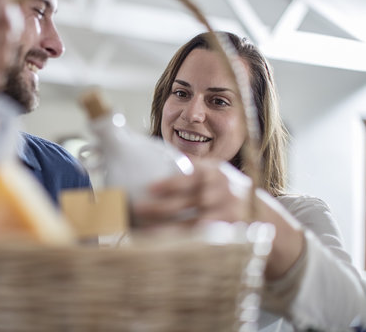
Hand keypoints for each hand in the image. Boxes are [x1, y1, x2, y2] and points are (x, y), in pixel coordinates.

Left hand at [133, 159, 304, 279]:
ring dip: (165, 229)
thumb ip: (194, 167)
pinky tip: (162, 245)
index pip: (191, 175)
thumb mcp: (216, 174)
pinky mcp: (229, 235)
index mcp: (216, 172)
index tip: (150, 187)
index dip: (170, 183)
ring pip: (191, 224)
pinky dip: (180, 243)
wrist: (262, 216)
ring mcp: (227, 215)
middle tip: (137, 209)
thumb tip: (160, 154)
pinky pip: (200, 240)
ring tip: (143, 231)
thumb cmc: (225, 192)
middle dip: (160, 207)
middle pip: (187, 201)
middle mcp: (223, 192)